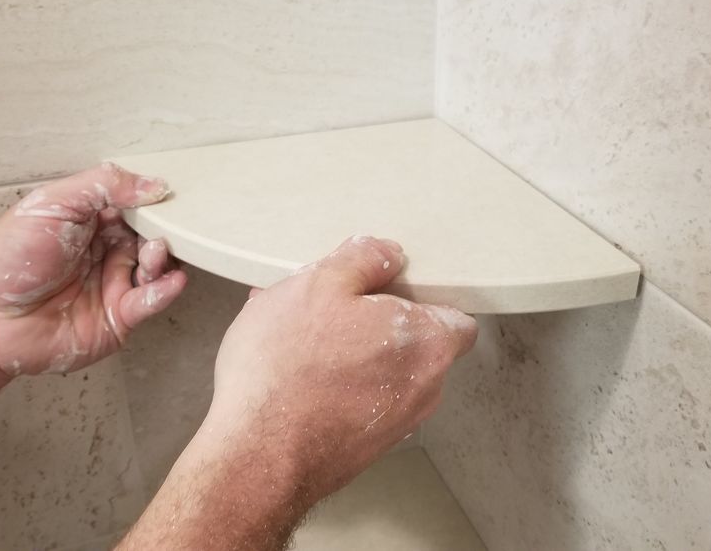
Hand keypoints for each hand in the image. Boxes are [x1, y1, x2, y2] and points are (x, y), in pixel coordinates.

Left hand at [0, 163, 186, 376]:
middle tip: (158, 229)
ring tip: (153, 252)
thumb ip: (104, 186)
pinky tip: (169, 280)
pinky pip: (150, 303)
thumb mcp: (53, 203)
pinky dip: (165, 291)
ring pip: (156, 270)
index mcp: (90, 223)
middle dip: (161, 232)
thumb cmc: (6, 261)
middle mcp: (104, 253)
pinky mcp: (117, 319)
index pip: (134, 207)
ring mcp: (112, 286)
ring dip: (163, 259)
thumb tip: (153, 185)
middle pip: (150, 238)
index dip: (150, 203)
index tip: (163, 197)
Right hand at [117, 236, 477, 550]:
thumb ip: (362, 260)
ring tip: (299, 341)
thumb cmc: (288, 369)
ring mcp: (396, 425)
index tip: (383, 286)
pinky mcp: (364, 448)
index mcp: (429, 343)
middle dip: (376, 322)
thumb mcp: (318, 285)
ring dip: (351, 353)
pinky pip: (359, 401)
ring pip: (383, 372)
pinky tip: (292, 376)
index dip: (421, 296)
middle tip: (329, 307)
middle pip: (416, 343)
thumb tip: (388, 254)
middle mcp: (425, 389)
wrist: (255, 457)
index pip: (455, 315)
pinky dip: (336, 386)